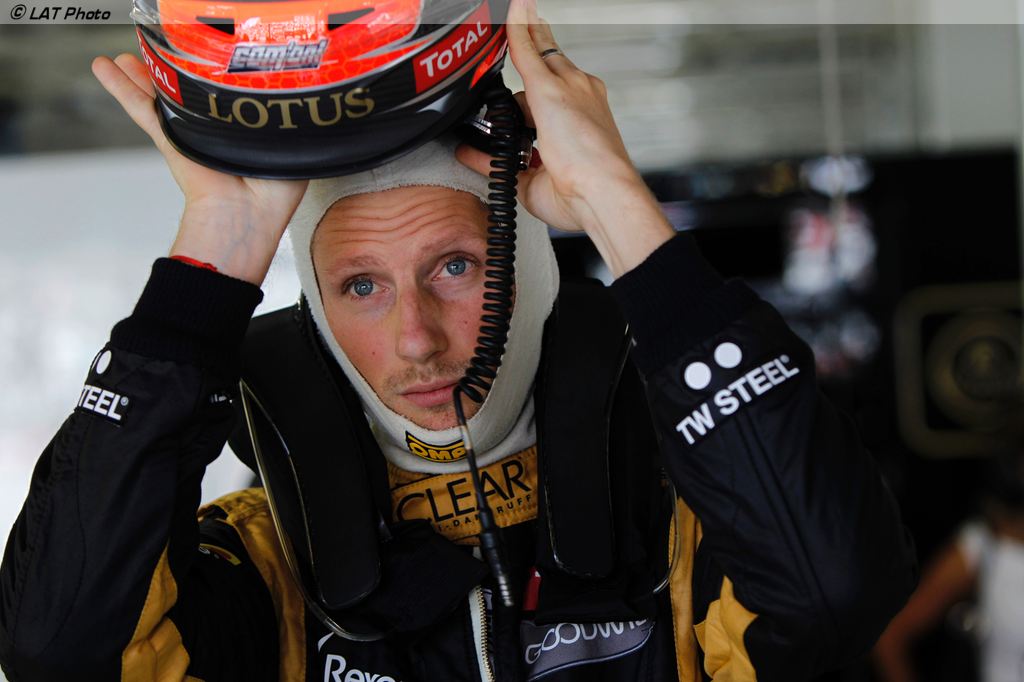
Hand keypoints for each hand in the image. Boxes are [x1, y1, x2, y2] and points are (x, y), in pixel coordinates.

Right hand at [91, 54, 307, 284]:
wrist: (247, 215)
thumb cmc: (274, 191)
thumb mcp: (286, 147)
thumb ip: (277, 119)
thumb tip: (285, 94)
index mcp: (241, 133)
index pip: (225, 97)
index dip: (216, 76)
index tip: (209, 55)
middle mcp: (213, 130)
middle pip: (188, 93)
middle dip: (172, 71)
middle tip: (159, 49)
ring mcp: (187, 134)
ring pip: (159, 97)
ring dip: (139, 74)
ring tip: (122, 55)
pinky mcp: (168, 140)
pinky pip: (142, 109)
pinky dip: (121, 88)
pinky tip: (103, 67)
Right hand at [455, 0, 673, 276]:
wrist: (592, 195)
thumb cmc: (586, 145)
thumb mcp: (549, 87)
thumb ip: (528, 50)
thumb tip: (521, 7)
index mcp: (575, 88)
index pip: (545, 53)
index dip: (528, 34)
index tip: (515, 16)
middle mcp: (563, 117)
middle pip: (528, 93)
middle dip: (508, 86)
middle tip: (490, 69)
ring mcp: (548, 148)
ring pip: (514, 130)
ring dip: (494, 125)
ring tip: (477, 116)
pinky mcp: (533, 177)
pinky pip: (501, 163)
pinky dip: (483, 158)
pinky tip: (467, 151)